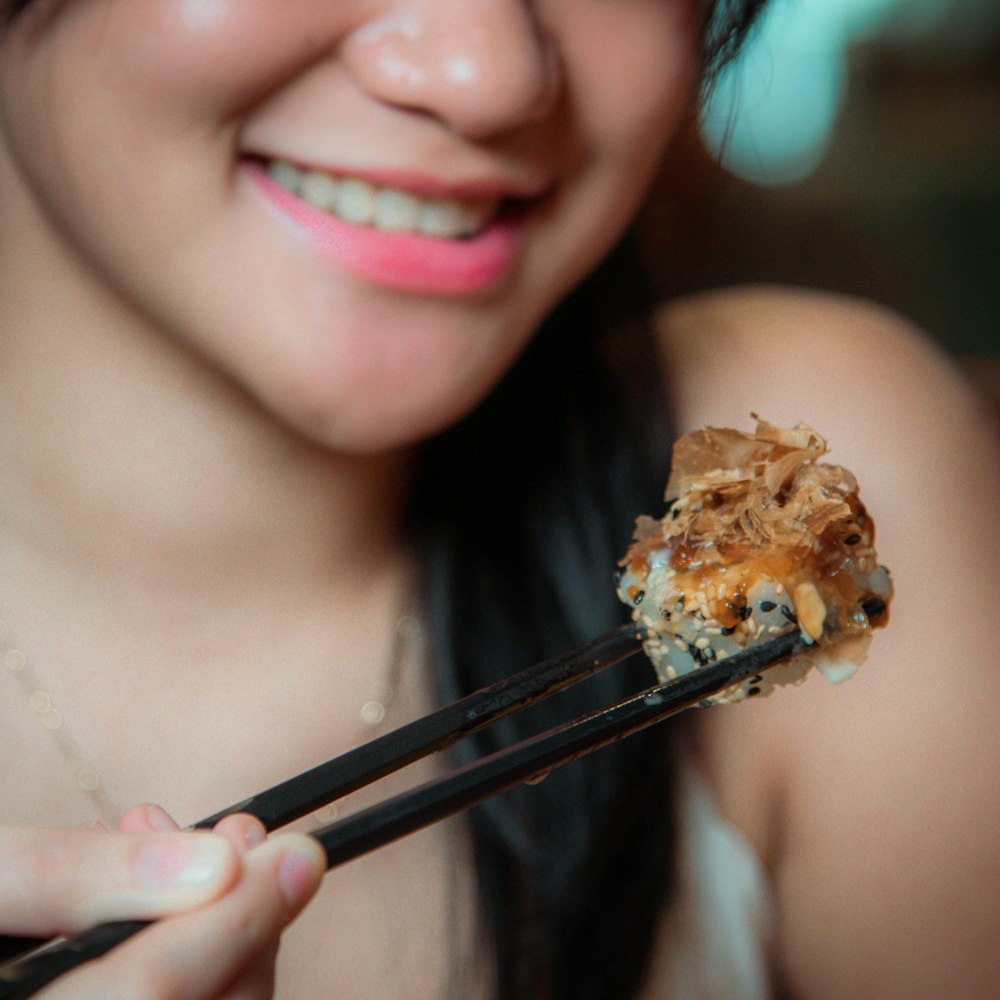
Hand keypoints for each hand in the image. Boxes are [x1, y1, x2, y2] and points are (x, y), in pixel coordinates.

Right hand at [0, 804, 324, 998]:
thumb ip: (69, 873)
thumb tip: (215, 861)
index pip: (148, 998)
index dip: (235, 923)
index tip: (300, 853)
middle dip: (237, 932)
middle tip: (248, 843)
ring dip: (220, 945)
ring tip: (203, 861)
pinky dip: (193, 968)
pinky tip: (177, 911)